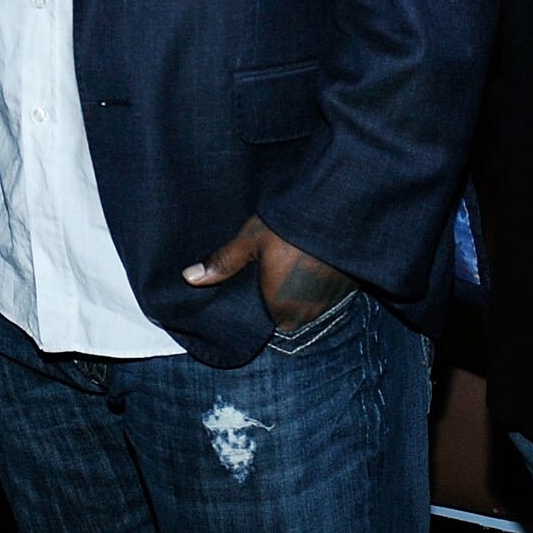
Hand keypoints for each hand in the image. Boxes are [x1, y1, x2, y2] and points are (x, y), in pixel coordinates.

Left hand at [183, 214, 353, 330]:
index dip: (251, 305)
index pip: (260, 321)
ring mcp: (327, 304)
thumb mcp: (250, 242)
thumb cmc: (290, 228)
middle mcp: (305, 315)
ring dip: (293, 291)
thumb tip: (189, 278)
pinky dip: (311, 284)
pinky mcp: (344, 291)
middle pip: (281, 314)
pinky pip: (319, 295)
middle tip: (262, 272)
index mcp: (279, 310)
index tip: (245, 288)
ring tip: (284, 266)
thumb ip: (222, 263)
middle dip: (271, 298)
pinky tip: (304, 263)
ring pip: (301, 304)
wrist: (338, 211)